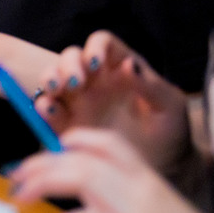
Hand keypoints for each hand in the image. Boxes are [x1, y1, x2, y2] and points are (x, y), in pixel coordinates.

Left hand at [11, 129, 213, 212]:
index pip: (107, 142)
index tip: (53, 146)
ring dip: (44, 181)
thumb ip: (124, 207)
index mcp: (147, 179)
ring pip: (81, 176)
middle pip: (82, 157)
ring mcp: (135, 211)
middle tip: (17, 174)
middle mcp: (139, 186)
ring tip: (22, 195)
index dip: (75, 139)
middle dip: (42, 161)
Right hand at [35, 31, 190, 174]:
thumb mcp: (170, 107)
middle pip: (71, 57)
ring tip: (56, 91)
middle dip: (67, 65)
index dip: (94, 47)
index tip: (95, 63)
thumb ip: (150, 85)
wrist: (165, 169)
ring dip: (49, 79)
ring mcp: (79, 102)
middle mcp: (95, 80)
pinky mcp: (67, 126)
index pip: (102, 43)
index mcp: (120, 68)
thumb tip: (129, 64)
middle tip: (74, 82)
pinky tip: (51, 113)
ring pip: (53, 78)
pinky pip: (48, 111)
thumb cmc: (170, 132)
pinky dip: (43, 108)